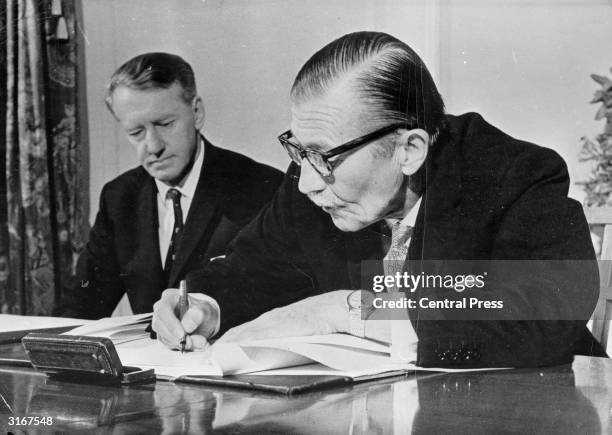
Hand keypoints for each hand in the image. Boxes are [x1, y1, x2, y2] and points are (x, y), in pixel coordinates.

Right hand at [152, 288, 218, 350]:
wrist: (204, 320)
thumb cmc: (203, 311)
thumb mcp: (206, 309)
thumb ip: (198, 315)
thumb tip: (187, 326)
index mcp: (169, 297)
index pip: (163, 310)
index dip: (171, 323)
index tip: (182, 335)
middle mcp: (161, 310)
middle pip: (160, 325)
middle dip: (177, 337)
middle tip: (193, 343)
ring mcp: (160, 324)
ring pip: (164, 337)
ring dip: (182, 344)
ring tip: (200, 343)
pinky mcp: (164, 335)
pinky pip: (169, 344)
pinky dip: (182, 347)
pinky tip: (195, 345)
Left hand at [217, 290, 350, 342]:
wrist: (329, 309)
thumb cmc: (316, 319)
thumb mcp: (293, 326)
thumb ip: (280, 334)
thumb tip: (269, 347)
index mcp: (270, 319)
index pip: (242, 330)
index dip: (227, 340)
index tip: (216, 350)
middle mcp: (268, 319)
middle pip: (238, 332)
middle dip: (222, 344)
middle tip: (209, 356)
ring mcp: (272, 323)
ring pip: (244, 333)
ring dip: (228, 345)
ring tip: (216, 355)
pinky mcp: (279, 328)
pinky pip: (257, 337)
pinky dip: (243, 343)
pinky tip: (235, 349)